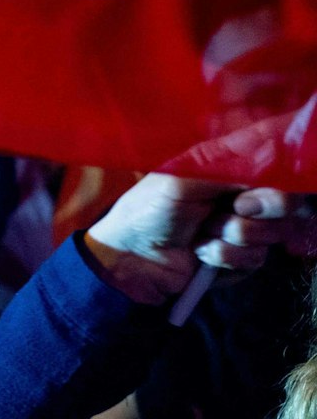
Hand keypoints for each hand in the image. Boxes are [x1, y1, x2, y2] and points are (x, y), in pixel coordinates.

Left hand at [83, 175, 304, 305]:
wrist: (131, 258)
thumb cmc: (148, 210)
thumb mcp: (181, 182)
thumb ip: (227, 170)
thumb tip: (269, 158)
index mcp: (229, 170)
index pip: (275, 164)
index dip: (283, 173)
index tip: (272, 179)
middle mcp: (242, 196)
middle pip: (288, 201)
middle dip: (264, 206)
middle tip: (237, 207)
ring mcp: (244, 229)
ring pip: (271, 232)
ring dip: (231, 234)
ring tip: (199, 233)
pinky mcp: (241, 260)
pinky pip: (254, 259)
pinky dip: (223, 256)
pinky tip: (199, 252)